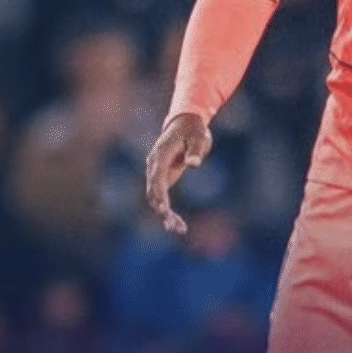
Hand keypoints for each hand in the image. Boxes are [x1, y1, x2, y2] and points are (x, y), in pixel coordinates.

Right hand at [145, 112, 211, 233]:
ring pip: (155, 198)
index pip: (157, 176)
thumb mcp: (198, 136)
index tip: (163, 209)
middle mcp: (154, 165)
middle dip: (162, 209)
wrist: (184, 123)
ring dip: (164, 214)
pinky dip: (167, 211)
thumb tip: (193, 164)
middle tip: (173, 226)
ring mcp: (156, 173)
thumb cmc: (193, 129)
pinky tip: (178, 224)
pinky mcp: (162, 179)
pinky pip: (161, 198)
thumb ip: (195, 150)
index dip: (159, 193)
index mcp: (161, 154)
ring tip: (178, 229)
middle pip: (153, 191)